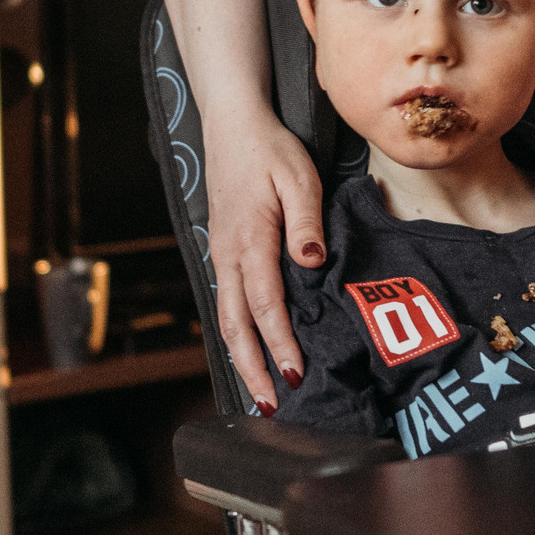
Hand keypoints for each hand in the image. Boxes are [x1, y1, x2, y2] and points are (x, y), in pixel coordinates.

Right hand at [207, 111, 325, 412]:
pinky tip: (250, 355)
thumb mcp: (299, 177)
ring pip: (226, 320)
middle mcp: (229, 256)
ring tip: (258, 396)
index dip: (279, 342)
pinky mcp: (223, 255)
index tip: (294, 374)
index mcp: (250, 240)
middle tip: (270, 409)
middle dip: (252, 370)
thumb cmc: (270, 150)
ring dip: (241, 360)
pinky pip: (226, 304)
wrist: (232, 125)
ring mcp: (222, 257)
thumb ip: (306, 222)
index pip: (265, 303)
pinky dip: (237, 337)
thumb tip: (312, 262)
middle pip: (236, 326)